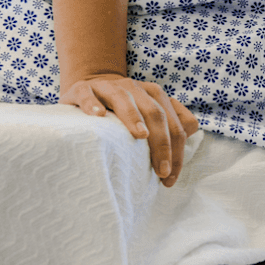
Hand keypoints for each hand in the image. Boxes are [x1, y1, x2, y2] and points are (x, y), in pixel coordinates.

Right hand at [60, 74, 199, 186]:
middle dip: (162, 144)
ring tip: (141, 136)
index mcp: (155, 96)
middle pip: (156, 113)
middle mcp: (135, 89)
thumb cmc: (121, 115)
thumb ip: (168, 131)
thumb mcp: (147, 120)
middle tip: (161, 172)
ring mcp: (108, 87)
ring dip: (134, 118)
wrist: (89, 90)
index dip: (177, 151)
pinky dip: (92, 103)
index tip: (170, 177)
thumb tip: (181, 154)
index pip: (176, 122)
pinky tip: (98, 115)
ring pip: (125, 99)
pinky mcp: (82, 88)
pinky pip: (88, 93)